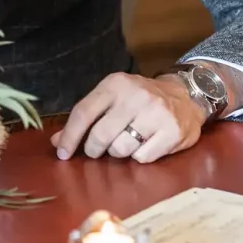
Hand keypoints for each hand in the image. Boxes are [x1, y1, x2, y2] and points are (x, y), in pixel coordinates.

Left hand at [50, 72, 207, 162]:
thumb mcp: (111, 98)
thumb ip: (86, 118)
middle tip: (95, 150)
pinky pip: (142, 157)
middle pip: (101, 135)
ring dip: (118, 152)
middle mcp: (136, 96)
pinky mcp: (172, 132)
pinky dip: (139, 156)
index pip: (84, 112)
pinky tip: (144, 144)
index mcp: (115, 84)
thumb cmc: (139, 99)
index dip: (70, 136)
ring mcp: (156, 114)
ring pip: (121, 149)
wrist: (185, 95)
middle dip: (93, 149)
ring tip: (125, 142)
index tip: (62, 153)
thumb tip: (57, 143)